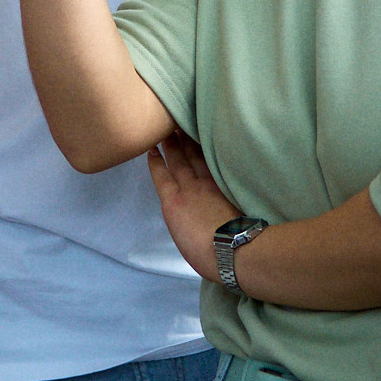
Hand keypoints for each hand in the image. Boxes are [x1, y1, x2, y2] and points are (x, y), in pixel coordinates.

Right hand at [147, 131, 238, 280]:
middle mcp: (186, 189)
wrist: (229, 250)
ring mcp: (206, 184)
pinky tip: (205, 143)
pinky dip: (205, 152)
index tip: (152, 148)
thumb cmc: (203, 254)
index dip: (156, 162)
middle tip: (166, 126)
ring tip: (182, 128)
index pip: (161, 176)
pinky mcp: (223, 184)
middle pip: (177, 161)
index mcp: (172, 205)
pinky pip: (211, 163)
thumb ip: (182, 219)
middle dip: (170, 143)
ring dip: (187, 142)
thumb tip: (187, 214)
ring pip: (194, 157)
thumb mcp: (183, 237)